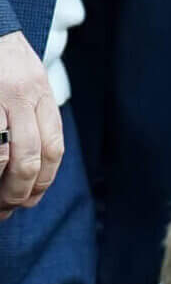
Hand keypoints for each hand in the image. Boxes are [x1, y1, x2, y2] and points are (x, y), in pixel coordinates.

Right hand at [0, 29, 62, 216]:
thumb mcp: (26, 76)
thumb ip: (32, 110)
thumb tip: (29, 158)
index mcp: (41, 93)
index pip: (53, 148)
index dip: (44, 180)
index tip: (31, 198)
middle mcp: (23, 94)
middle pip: (32, 157)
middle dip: (22, 190)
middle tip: (9, 207)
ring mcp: (0, 94)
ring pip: (6, 153)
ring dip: (1, 183)